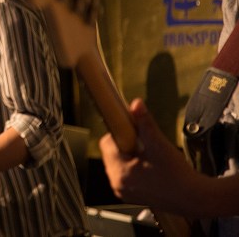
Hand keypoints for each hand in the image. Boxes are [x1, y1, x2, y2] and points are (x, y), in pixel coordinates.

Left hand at [99, 98, 202, 215]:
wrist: (194, 198)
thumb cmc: (178, 174)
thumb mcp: (159, 144)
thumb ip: (145, 123)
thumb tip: (136, 104)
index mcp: (119, 172)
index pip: (107, 143)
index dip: (120, 133)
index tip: (134, 131)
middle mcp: (117, 184)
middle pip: (111, 153)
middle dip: (126, 145)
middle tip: (145, 146)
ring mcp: (123, 192)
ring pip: (118, 163)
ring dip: (130, 156)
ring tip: (149, 157)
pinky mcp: (131, 196)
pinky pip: (126, 175)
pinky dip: (134, 168)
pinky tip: (151, 168)